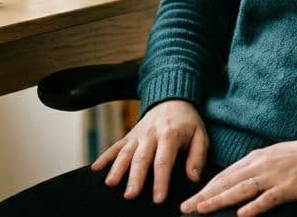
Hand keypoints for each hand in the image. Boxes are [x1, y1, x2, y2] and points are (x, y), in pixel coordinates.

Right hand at [92, 99, 208, 203]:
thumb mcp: (200, 134)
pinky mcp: (130, 135)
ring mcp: (138, 134)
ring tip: (110, 184)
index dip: (160, 181)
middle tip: (130, 195)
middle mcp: (151, 135)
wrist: (172, 98)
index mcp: (169, 135)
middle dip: (135, 178)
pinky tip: (96, 168)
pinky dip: (105, 156)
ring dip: (117, 168)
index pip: (163, 162)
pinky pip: (116, 146)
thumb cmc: (188, 121)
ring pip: (125, 153)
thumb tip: (193, 178)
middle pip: (141, 159)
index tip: (158, 199)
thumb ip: (197, 156)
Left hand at [179, 138, 296, 215]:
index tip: (191, 198)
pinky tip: (242, 214)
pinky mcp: (288, 187)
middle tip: (186, 207)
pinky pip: (268, 198)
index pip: (224, 174)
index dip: (206, 187)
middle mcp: (259, 165)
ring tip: (203, 208)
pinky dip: (254, 206)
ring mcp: (273, 176)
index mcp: (254, 158)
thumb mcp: (270, 157)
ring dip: (220, 200)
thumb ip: (252, 168)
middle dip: (205, 195)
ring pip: (241, 189)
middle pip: (227, 182)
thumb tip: (233, 180)